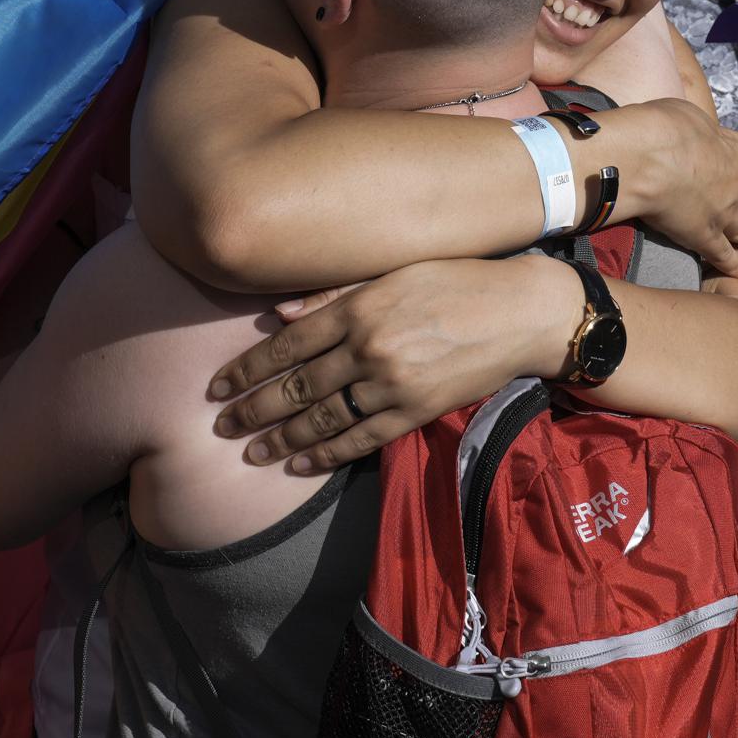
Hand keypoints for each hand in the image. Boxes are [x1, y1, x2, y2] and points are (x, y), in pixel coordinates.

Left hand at [207, 254, 580, 474]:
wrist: (520, 312)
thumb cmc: (456, 281)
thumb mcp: (393, 273)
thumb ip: (334, 294)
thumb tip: (278, 314)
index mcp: (359, 308)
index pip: (287, 344)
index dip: (248, 368)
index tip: (218, 386)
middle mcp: (369, 348)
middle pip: (297, 386)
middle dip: (253, 408)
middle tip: (220, 426)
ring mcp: (392, 384)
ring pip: (322, 419)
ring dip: (281, 438)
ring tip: (250, 452)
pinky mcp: (416, 411)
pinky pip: (361, 439)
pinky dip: (327, 455)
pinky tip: (300, 464)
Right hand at [606, 98, 737, 278]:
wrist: (644, 158)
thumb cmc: (659, 130)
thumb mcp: (685, 115)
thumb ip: (696, 132)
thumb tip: (691, 136)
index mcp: (732, 151)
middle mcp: (734, 184)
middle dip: (737, 202)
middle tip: (719, 204)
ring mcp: (724, 214)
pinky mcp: (705, 239)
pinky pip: (728, 257)